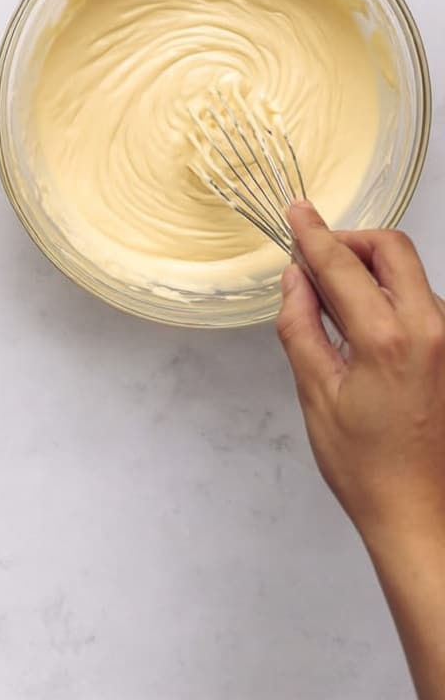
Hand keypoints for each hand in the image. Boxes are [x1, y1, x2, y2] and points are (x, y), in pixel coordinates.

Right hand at [278, 202, 444, 545]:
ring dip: (370, 272)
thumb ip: (300, 325)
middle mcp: (431, 329)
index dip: (313, 233)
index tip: (296, 211)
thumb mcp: (315, 393)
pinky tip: (363, 328)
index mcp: (389, 338)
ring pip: (409, 275)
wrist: (422, 516)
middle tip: (316, 258)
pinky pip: (422, 303)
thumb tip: (295, 280)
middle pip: (392, 249)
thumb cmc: (367, 467)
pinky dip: (389, 298)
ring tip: (334, 304)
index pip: (342, 264)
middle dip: (351, 241)